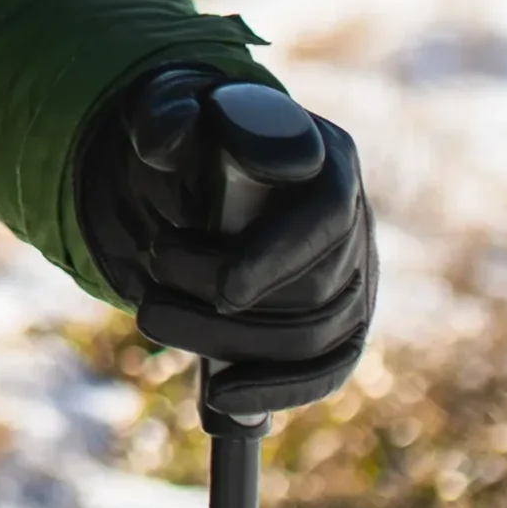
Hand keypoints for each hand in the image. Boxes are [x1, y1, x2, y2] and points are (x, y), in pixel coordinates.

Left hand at [77, 65, 375, 376]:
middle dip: (229, 310)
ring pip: (314, 336)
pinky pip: (326, 369)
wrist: (207, 160)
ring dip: (232, 346)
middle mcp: (356, 219)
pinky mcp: (343, 320)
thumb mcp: (173, 104)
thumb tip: (162, 143)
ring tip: (153, 323)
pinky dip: (278, 390)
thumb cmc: (196, 130)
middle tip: (150, 302)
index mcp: (329, 157)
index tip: (221, 290)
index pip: (323, 218)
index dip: (276, 258)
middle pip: (316, 289)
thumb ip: (165, 114)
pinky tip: (223, 402)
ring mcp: (356, 275)